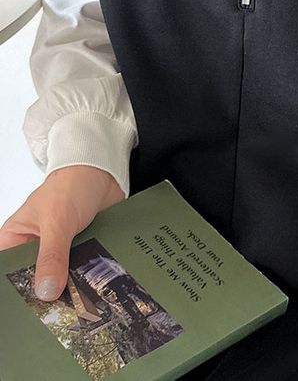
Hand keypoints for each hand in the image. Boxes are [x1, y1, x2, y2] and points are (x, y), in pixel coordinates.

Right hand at [0, 165, 124, 300]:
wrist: (103, 173)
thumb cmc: (71, 184)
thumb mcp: (57, 220)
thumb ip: (52, 254)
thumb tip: (46, 290)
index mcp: (14, 238)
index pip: (7, 272)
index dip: (16, 289)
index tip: (28, 305)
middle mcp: (34, 248)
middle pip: (34, 281)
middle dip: (47, 291)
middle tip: (58, 309)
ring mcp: (58, 252)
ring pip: (60, 279)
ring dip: (71, 285)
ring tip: (79, 300)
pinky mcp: (80, 252)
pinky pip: (81, 271)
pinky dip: (88, 276)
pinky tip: (95, 285)